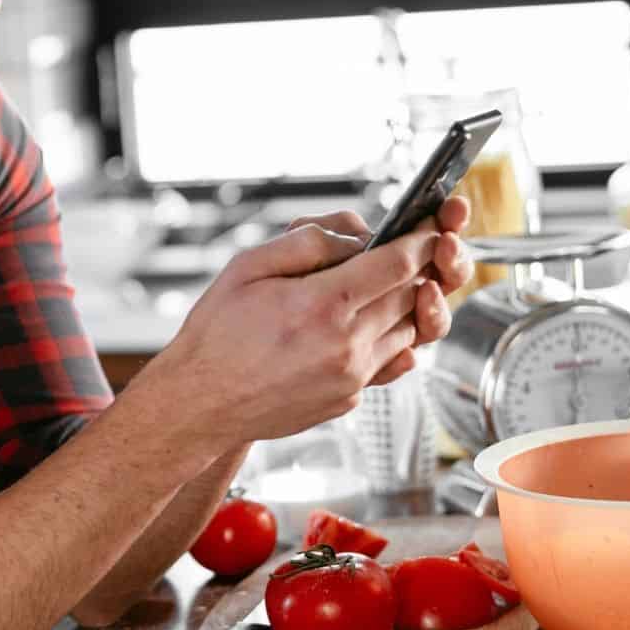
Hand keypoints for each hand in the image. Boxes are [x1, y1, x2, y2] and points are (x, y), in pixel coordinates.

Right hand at [146, 209, 446, 450]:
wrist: (201, 402)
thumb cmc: (217, 333)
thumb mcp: (249, 266)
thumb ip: (306, 242)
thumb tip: (353, 235)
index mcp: (322, 305)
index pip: (397, 264)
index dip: (420, 240)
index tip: (428, 228)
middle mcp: (346, 345)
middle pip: (410, 297)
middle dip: (417, 270)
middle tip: (407, 251)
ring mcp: (351, 378)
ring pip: (407, 332)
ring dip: (402, 305)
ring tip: (374, 289)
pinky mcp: (349, 400)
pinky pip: (385, 361)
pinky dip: (381, 338)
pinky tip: (349, 327)